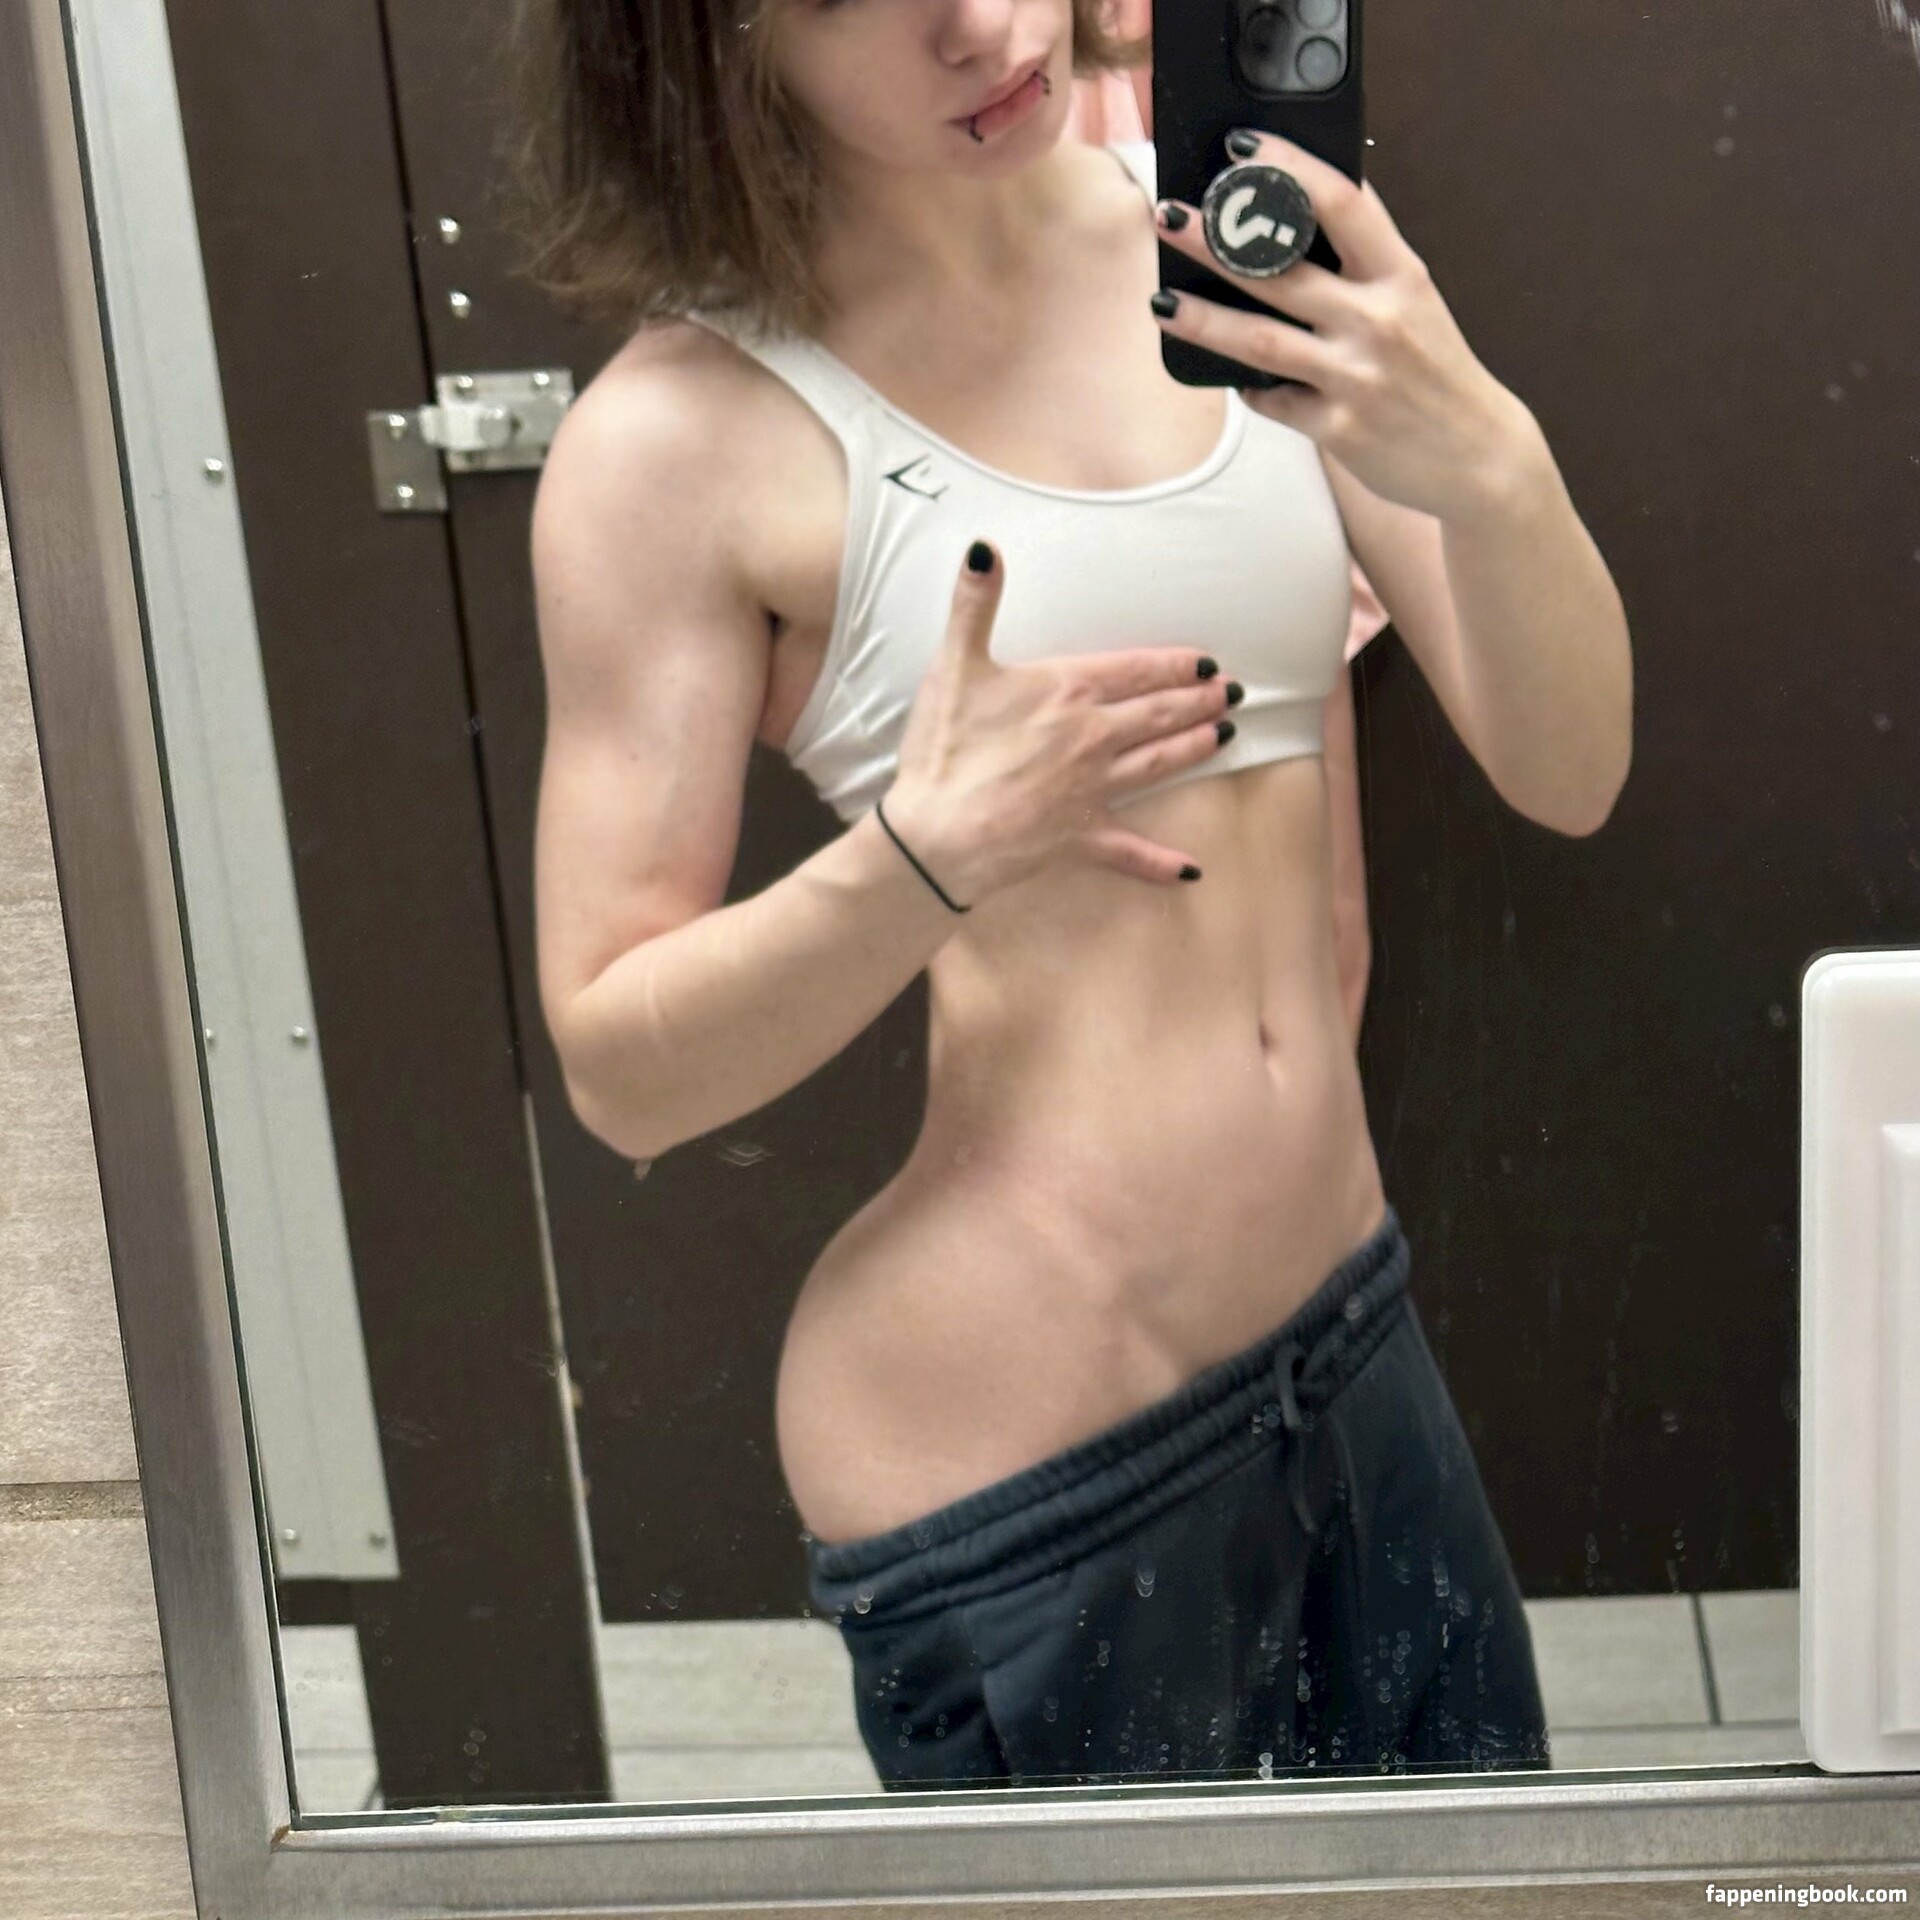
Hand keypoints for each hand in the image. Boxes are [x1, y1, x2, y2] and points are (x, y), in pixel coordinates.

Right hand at [881, 542, 1241, 901]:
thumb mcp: (955, 665)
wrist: (936, 834)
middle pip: (1158, 713)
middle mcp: (1093, 737)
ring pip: (1156, 764)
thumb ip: (974, 604)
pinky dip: (1159, 862)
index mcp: (1068, 692)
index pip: (1135, 670)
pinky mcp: (1080, 838)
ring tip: (1224, 736)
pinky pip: (1129, 851)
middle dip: (1198, 701)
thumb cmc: (944, 749)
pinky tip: (1191, 869)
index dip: (1174, 664)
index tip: (1207, 662)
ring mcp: (1092, 790)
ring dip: (1193, 749)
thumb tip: (984, 548)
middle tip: (1233, 694)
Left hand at [1150, 128, 1536, 519]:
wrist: (1478, 459)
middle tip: (1169, 215)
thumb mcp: (1417, 301)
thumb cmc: (1437, 371)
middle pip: (1282, 270)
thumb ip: (1368, 260)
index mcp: (1403, 276)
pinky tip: (1234, 375)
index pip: (1341, 202)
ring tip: (1160, 302)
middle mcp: (1379, 322)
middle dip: (1218, 240)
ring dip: (1204, 320)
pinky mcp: (1337, 428)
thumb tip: (1307, 208)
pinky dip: (1251, 386)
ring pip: (1261, 341)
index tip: (1242, 149)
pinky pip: (1274, 400)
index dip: (1288, 169)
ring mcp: (1356, 377)